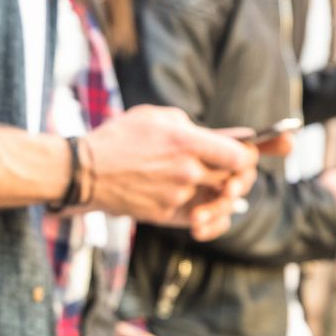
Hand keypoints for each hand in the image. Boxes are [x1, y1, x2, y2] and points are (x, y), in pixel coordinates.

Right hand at [81, 106, 258, 240]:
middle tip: (237, 173)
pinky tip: (207, 212)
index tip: (248, 153)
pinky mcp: (165, 214)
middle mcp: (187, 171)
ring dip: (221, 195)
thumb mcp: (155, 117)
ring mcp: (177, 196)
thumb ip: (188, 125)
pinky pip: (199, 219)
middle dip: (237, 175)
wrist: (85, 172)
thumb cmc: (118, 138)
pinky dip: (207, 216)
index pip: (241, 156)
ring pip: (216, 199)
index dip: (250, 155)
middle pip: (233, 179)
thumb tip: (211, 136)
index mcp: (187, 141)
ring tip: (220, 191)